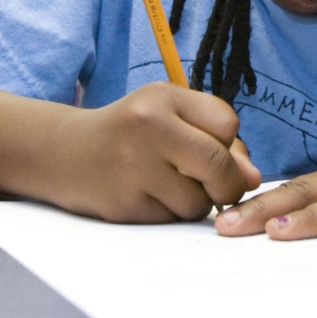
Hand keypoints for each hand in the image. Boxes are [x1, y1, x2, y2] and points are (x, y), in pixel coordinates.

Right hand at [48, 82, 260, 223]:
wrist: (63, 154)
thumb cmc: (130, 133)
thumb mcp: (168, 115)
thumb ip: (215, 138)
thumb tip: (253, 179)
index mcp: (162, 97)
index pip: (227, 124)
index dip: (228, 143)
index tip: (213, 148)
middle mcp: (147, 127)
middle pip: (218, 165)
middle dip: (227, 183)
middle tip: (214, 185)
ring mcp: (133, 168)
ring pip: (198, 201)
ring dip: (195, 201)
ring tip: (169, 185)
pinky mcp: (124, 205)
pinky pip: (172, 220)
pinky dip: (170, 213)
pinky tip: (149, 197)